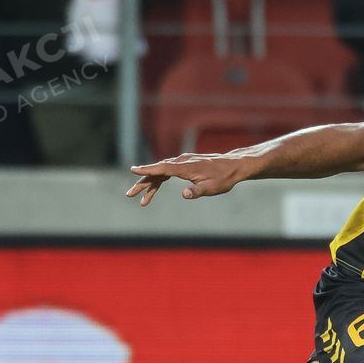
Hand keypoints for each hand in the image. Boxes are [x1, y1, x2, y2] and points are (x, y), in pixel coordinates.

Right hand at [125, 151, 259, 205]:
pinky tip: (153, 189)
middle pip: (157, 171)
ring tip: (141, 200)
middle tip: (130, 195)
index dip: (147, 170)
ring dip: (150, 184)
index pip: (162, 168)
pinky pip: (167, 171)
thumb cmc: (224, 178)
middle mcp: (182, 162)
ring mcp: (183, 162)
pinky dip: (159, 180)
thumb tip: (184, 194)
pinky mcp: (185, 164)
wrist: (233, 166)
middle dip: (143, 183)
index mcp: (186, 167)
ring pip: (161, 172)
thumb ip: (197, 191)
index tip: (133, 170)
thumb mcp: (212, 188)